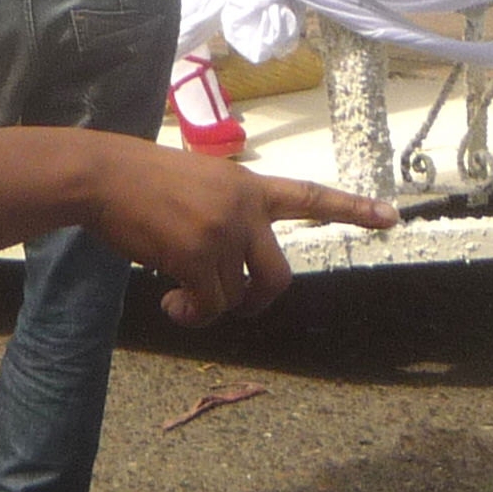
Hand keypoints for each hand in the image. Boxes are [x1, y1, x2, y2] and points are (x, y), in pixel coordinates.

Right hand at [92, 152, 394, 325]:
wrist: (100, 176)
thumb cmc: (138, 181)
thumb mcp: (196, 182)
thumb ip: (225, 214)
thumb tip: (229, 276)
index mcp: (246, 185)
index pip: (309, 196)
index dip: (352, 209)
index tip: (392, 217)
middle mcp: (243, 207)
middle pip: (277, 276)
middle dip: (259, 301)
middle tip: (237, 306)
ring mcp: (223, 231)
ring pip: (235, 296)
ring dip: (207, 305)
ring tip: (178, 295)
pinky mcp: (198, 255)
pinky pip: (210, 306)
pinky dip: (192, 315)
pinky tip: (170, 305)